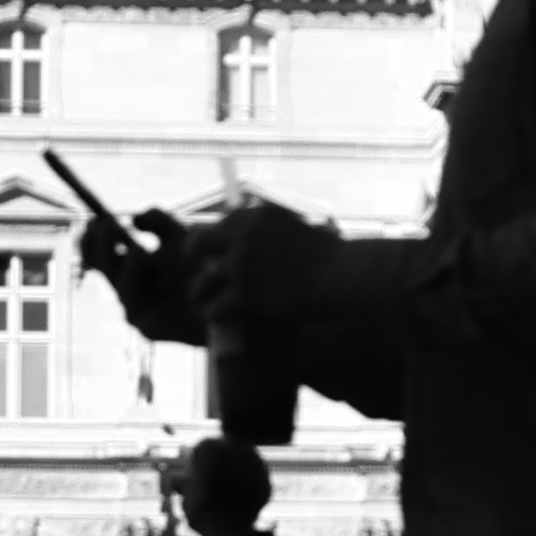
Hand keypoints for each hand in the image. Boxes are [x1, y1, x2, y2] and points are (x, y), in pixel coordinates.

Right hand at [79, 205, 208, 343]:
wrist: (233, 303)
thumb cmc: (208, 270)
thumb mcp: (182, 239)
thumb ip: (160, 223)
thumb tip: (135, 218)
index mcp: (132, 267)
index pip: (99, 253)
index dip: (91, 237)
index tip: (93, 219)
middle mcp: (130, 287)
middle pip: (100, 265)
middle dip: (99, 244)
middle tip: (108, 224)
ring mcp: (137, 308)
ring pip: (116, 280)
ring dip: (119, 258)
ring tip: (132, 239)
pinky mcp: (148, 328)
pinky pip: (133, 300)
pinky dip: (134, 274)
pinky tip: (140, 253)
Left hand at [202, 200, 344, 321]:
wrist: (343, 274)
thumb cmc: (331, 255)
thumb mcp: (298, 227)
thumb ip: (273, 230)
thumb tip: (262, 239)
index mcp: (255, 216)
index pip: (219, 224)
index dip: (211, 240)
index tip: (210, 252)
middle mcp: (243, 236)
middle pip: (198, 246)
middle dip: (192, 260)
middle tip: (194, 274)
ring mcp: (242, 266)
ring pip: (202, 281)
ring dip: (199, 293)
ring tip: (200, 302)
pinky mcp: (247, 294)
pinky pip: (216, 307)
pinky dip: (212, 314)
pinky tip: (214, 319)